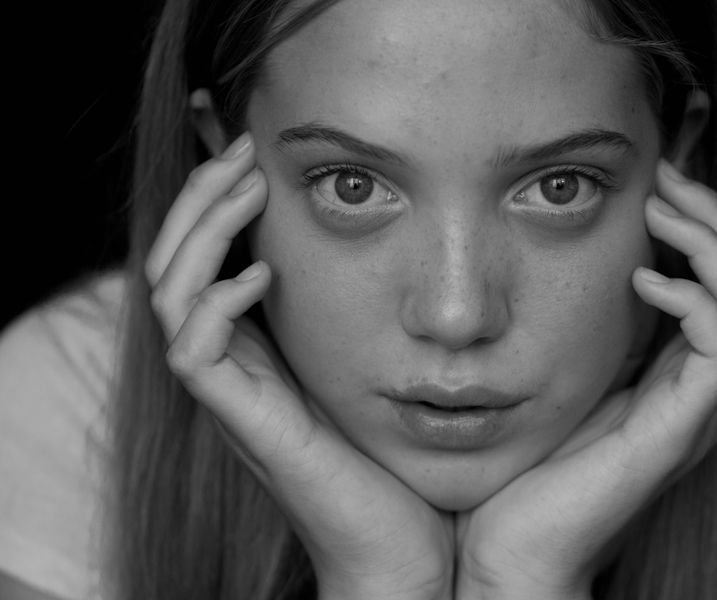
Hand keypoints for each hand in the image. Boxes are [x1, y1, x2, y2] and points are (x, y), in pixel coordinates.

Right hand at [144, 133, 453, 599]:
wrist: (404, 546)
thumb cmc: (400, 455)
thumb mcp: (381, 362)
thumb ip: (371, 311)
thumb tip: (406, 246)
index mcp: (260, 346)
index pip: (206, 258)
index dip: (215, 201)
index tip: (252, 150)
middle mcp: (236, 364)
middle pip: (174, 262)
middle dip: (200, 199)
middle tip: (240, 150)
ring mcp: (234, 395)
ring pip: (170, 295)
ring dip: (201, 233)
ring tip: (246, 189)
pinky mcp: (245, 424)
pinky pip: (194, 354)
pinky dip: (216, 306)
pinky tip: (261, 277)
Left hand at [454, 160, 716, 599]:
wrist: (511, 547)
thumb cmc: (525, 465)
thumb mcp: (558, 376)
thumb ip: (578, 330)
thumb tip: (561, 266)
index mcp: (671, 375)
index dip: (702, 226)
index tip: (658, 183)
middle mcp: (696, 389)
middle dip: (715, 220)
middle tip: (669, 180)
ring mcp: (694, 410)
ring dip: (713, 246)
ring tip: (662, 214)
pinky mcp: (681, 430)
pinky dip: (696, 300)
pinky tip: (644, 280)